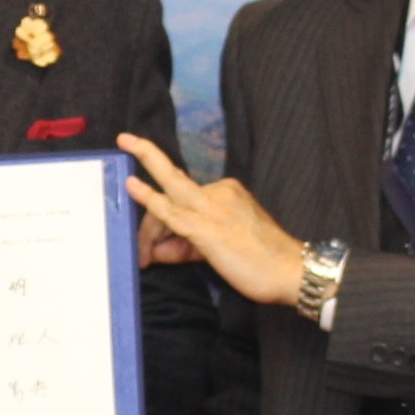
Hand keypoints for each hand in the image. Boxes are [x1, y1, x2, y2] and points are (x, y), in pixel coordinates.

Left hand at [115, 134, 307, 306]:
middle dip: (146, 173)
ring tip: (141, 255)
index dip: (161, 214)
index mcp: (226, 191)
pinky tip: (132, 186)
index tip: (154, 243)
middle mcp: (218, 191)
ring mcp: (211, 207)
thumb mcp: (219, 248)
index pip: (183, 194)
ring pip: (166, 203)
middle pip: (171, 188)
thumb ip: (186, 246)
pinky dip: (148, 200)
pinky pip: (170, 212)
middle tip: (124, 144)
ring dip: (147, 231)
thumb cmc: (261, 260)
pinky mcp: (206, 227)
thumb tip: (157, 250)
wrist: (289, 270)